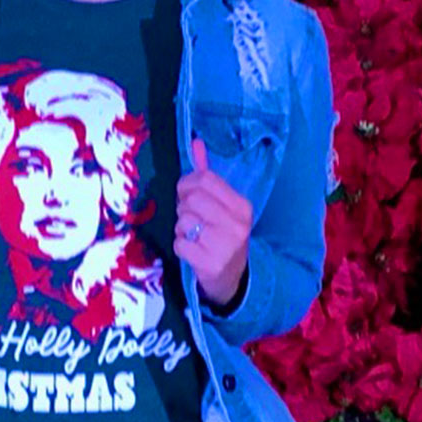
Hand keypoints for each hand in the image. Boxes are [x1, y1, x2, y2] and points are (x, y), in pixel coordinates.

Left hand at [175, 136, 252, 310]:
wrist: (234, 278)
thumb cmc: (223, 235)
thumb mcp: (222, 205)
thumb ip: (207, 175)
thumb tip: (196, 142)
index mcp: (242, 206)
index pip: (204, 180)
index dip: (187, 185)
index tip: (187, 195)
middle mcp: (237, 224)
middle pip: (192, 199)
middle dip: (183, 208)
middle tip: (190, 219)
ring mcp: (225, 245)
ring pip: (183, 221)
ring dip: (181, 229)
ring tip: (193, 236)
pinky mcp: (210, 264)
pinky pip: (179, 244)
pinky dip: (180, 246)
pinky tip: (192, 250)